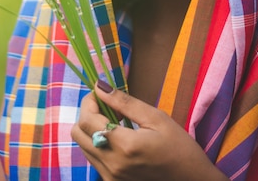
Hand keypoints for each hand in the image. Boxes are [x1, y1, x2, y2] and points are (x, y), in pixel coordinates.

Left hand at [70, 81, 228, 180]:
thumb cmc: (179, 147)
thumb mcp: (155, 118)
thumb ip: (124, 102)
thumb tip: (100, 86)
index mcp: (124, 146)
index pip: (87, 120)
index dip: (89, 101)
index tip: (99, 92)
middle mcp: (112, 165)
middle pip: (78, 134)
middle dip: (88, 114)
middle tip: (107, 106)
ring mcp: (111, 177)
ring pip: (83, 146)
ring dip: (92, 129)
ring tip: (116, 122)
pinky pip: (94, 159)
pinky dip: (98, 144)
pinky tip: (118, 138)